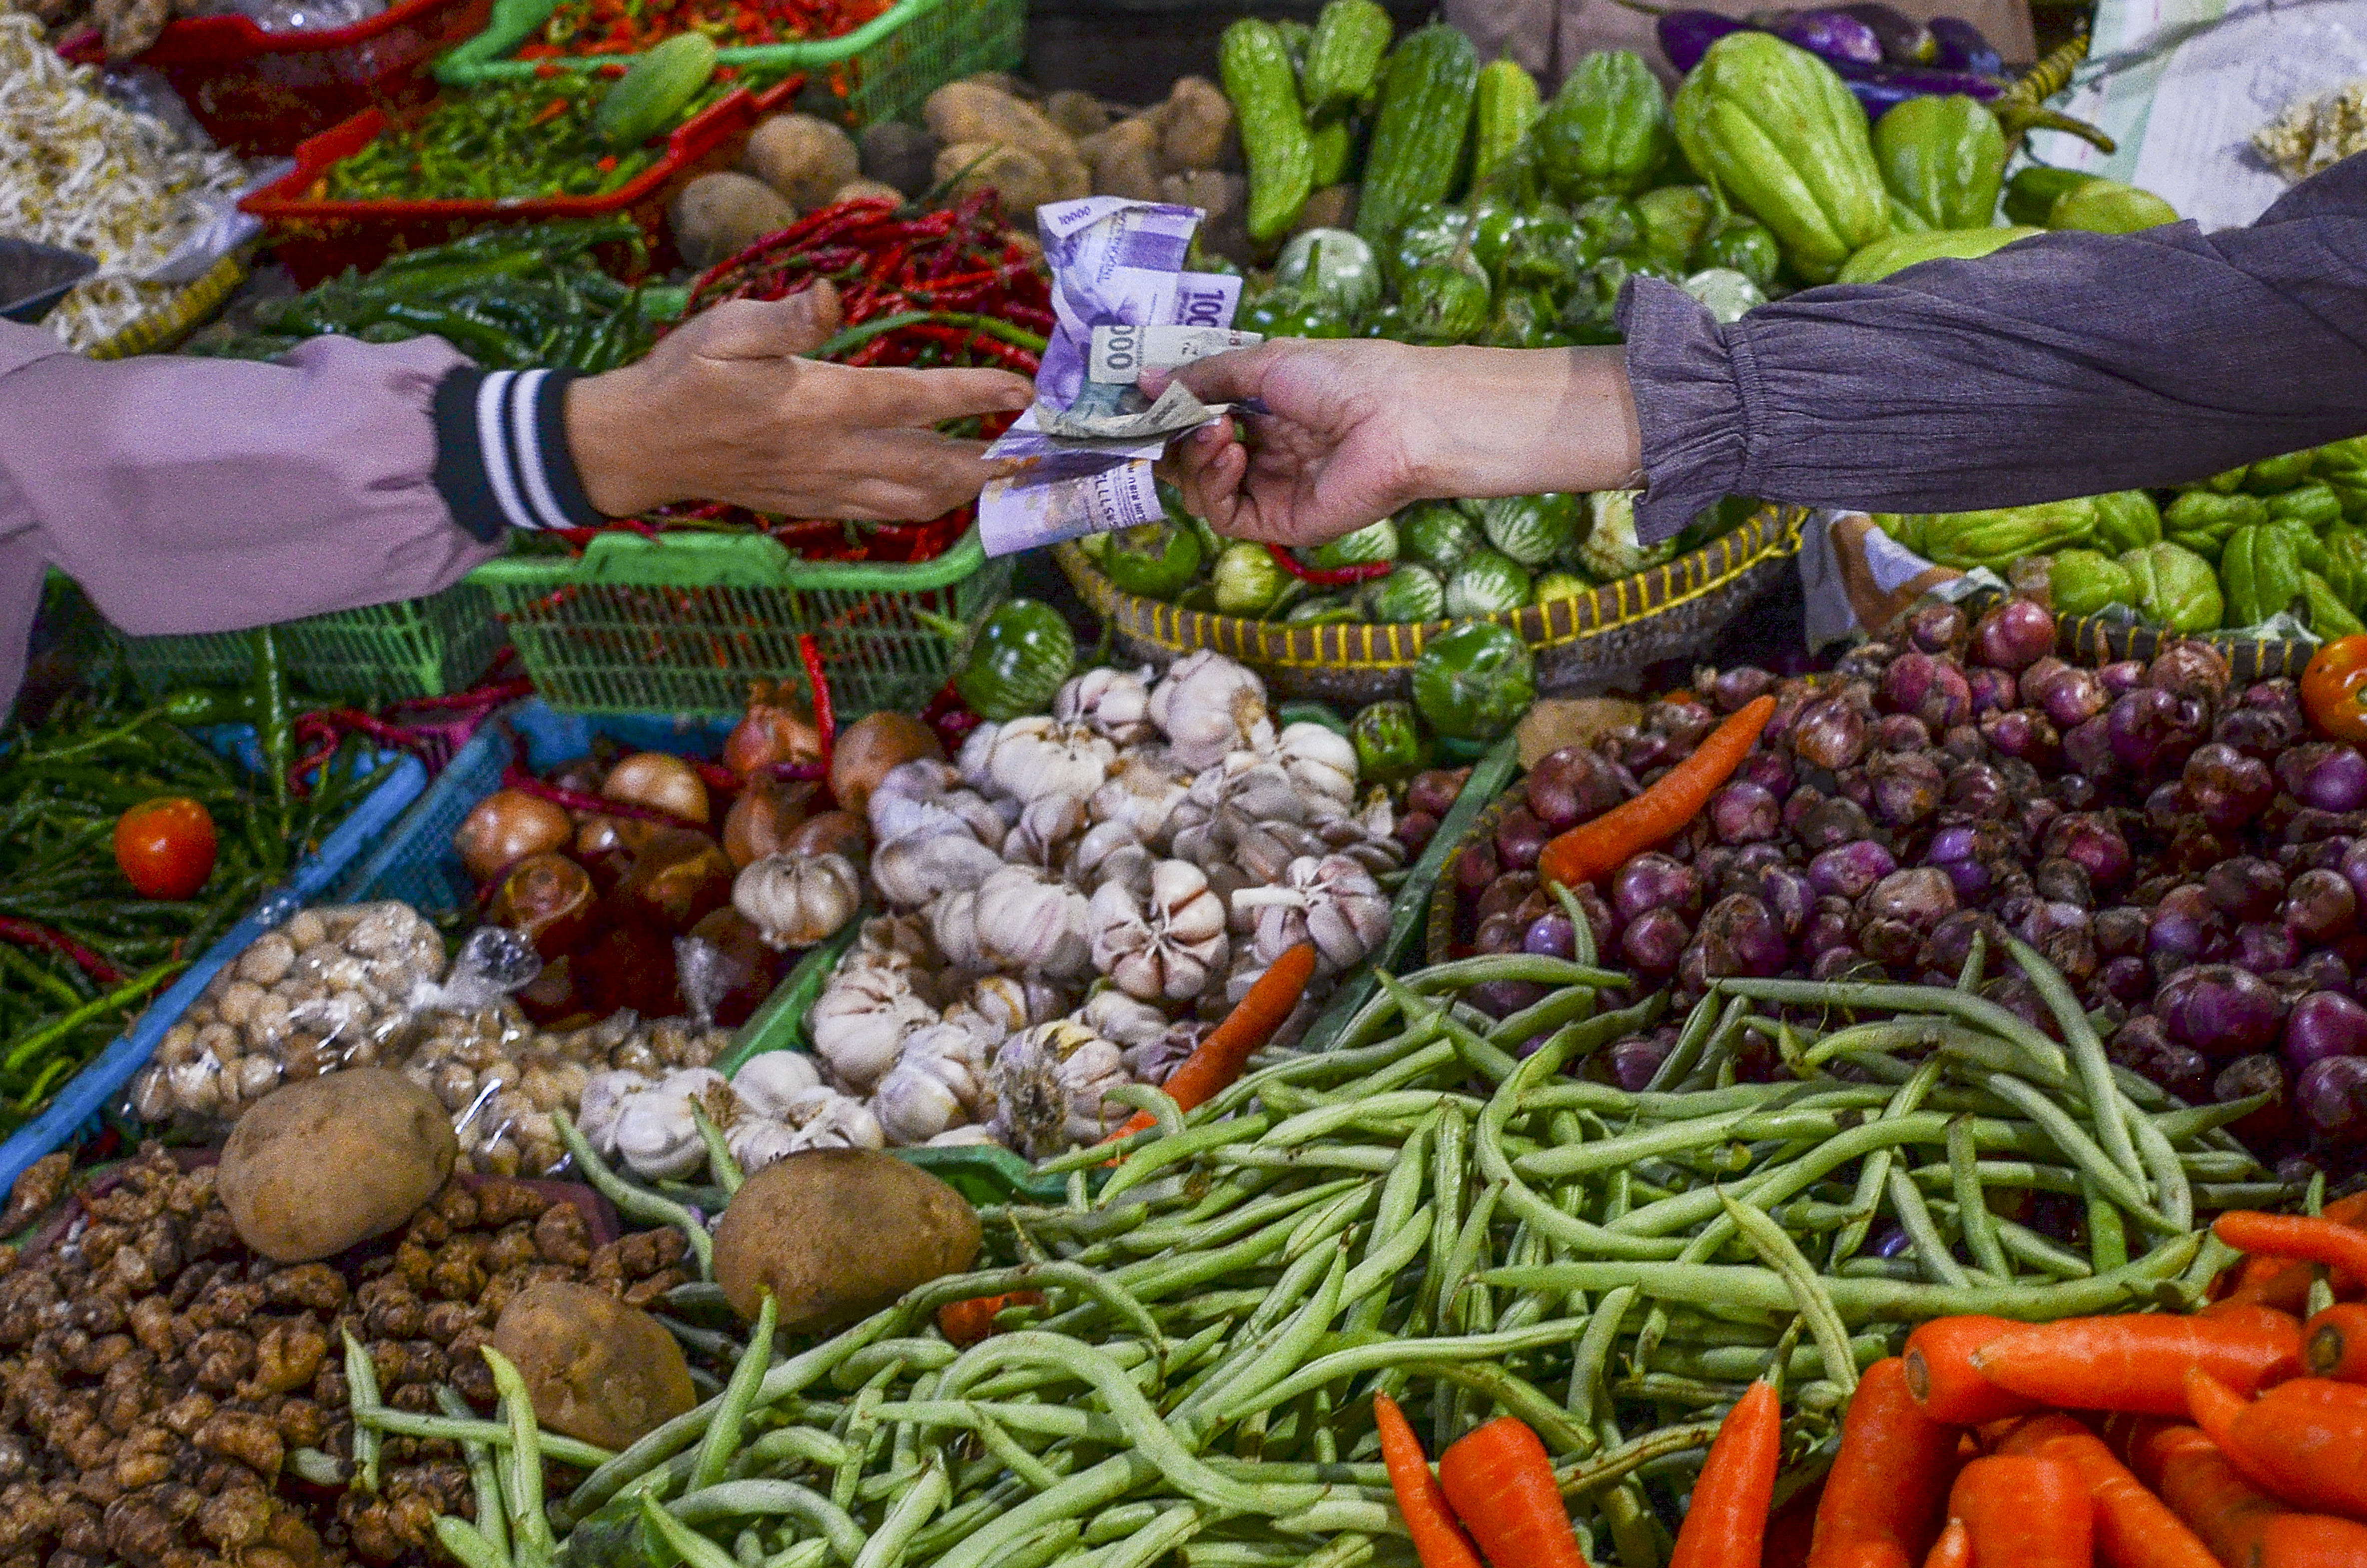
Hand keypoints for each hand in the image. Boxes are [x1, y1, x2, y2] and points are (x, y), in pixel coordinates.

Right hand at [565, 281, 1033, 519]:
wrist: (640, 447)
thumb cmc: (683, 376)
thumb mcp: (724, 327)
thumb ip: (785, 315)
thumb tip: (831, 296)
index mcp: (813, 403)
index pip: (911, 400)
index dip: (971, 395)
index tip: (1018, 390)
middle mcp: (828, 455)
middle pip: (931, 469)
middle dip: (992, 462)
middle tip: (1041, 451)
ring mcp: (823, 489)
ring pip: (916, 503)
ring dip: (969, 491)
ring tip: (1009, 474)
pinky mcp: (814, 506)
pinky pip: (885, 515)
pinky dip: (928, 507)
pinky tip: (950, 492)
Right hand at [1158, 339, 1644, 545]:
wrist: (1402, 416)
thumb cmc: (1348, 377)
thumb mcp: (1265, 363)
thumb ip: (1204, 376)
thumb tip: (1144, 380)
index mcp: (1264, 409)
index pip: (1197, 417)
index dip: (1168, 410)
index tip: (1141, 396)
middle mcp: (1264, 450)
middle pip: (1190, 457)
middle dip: (1172, 436)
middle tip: (1169, 415)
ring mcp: (1271, 487)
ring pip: (1200, 487)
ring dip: (1193, 456)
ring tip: (1215, 429)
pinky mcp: (1280, 521)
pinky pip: (1224, 514)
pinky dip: (1214, 485)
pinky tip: (1230, 453)